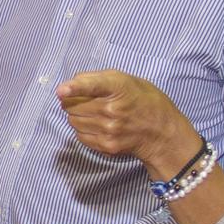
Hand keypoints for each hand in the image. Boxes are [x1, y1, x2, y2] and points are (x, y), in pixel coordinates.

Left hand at [56, 70, 200, 178]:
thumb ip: (98, 77)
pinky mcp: (106, 145)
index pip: (93, 85)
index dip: (74, 87)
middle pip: (72, 105)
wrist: (162, 133)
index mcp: (120, 87)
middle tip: (87, 101)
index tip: (61, 91)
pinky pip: (79, 136)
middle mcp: (113, 109)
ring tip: (95, 113)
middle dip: (73, 101)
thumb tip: (72, 82)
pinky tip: (98, 126)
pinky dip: (83, 130)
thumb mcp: (128, 80)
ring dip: (77, 116)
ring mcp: (109, 129)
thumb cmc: (144, 101)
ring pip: (73, 121)